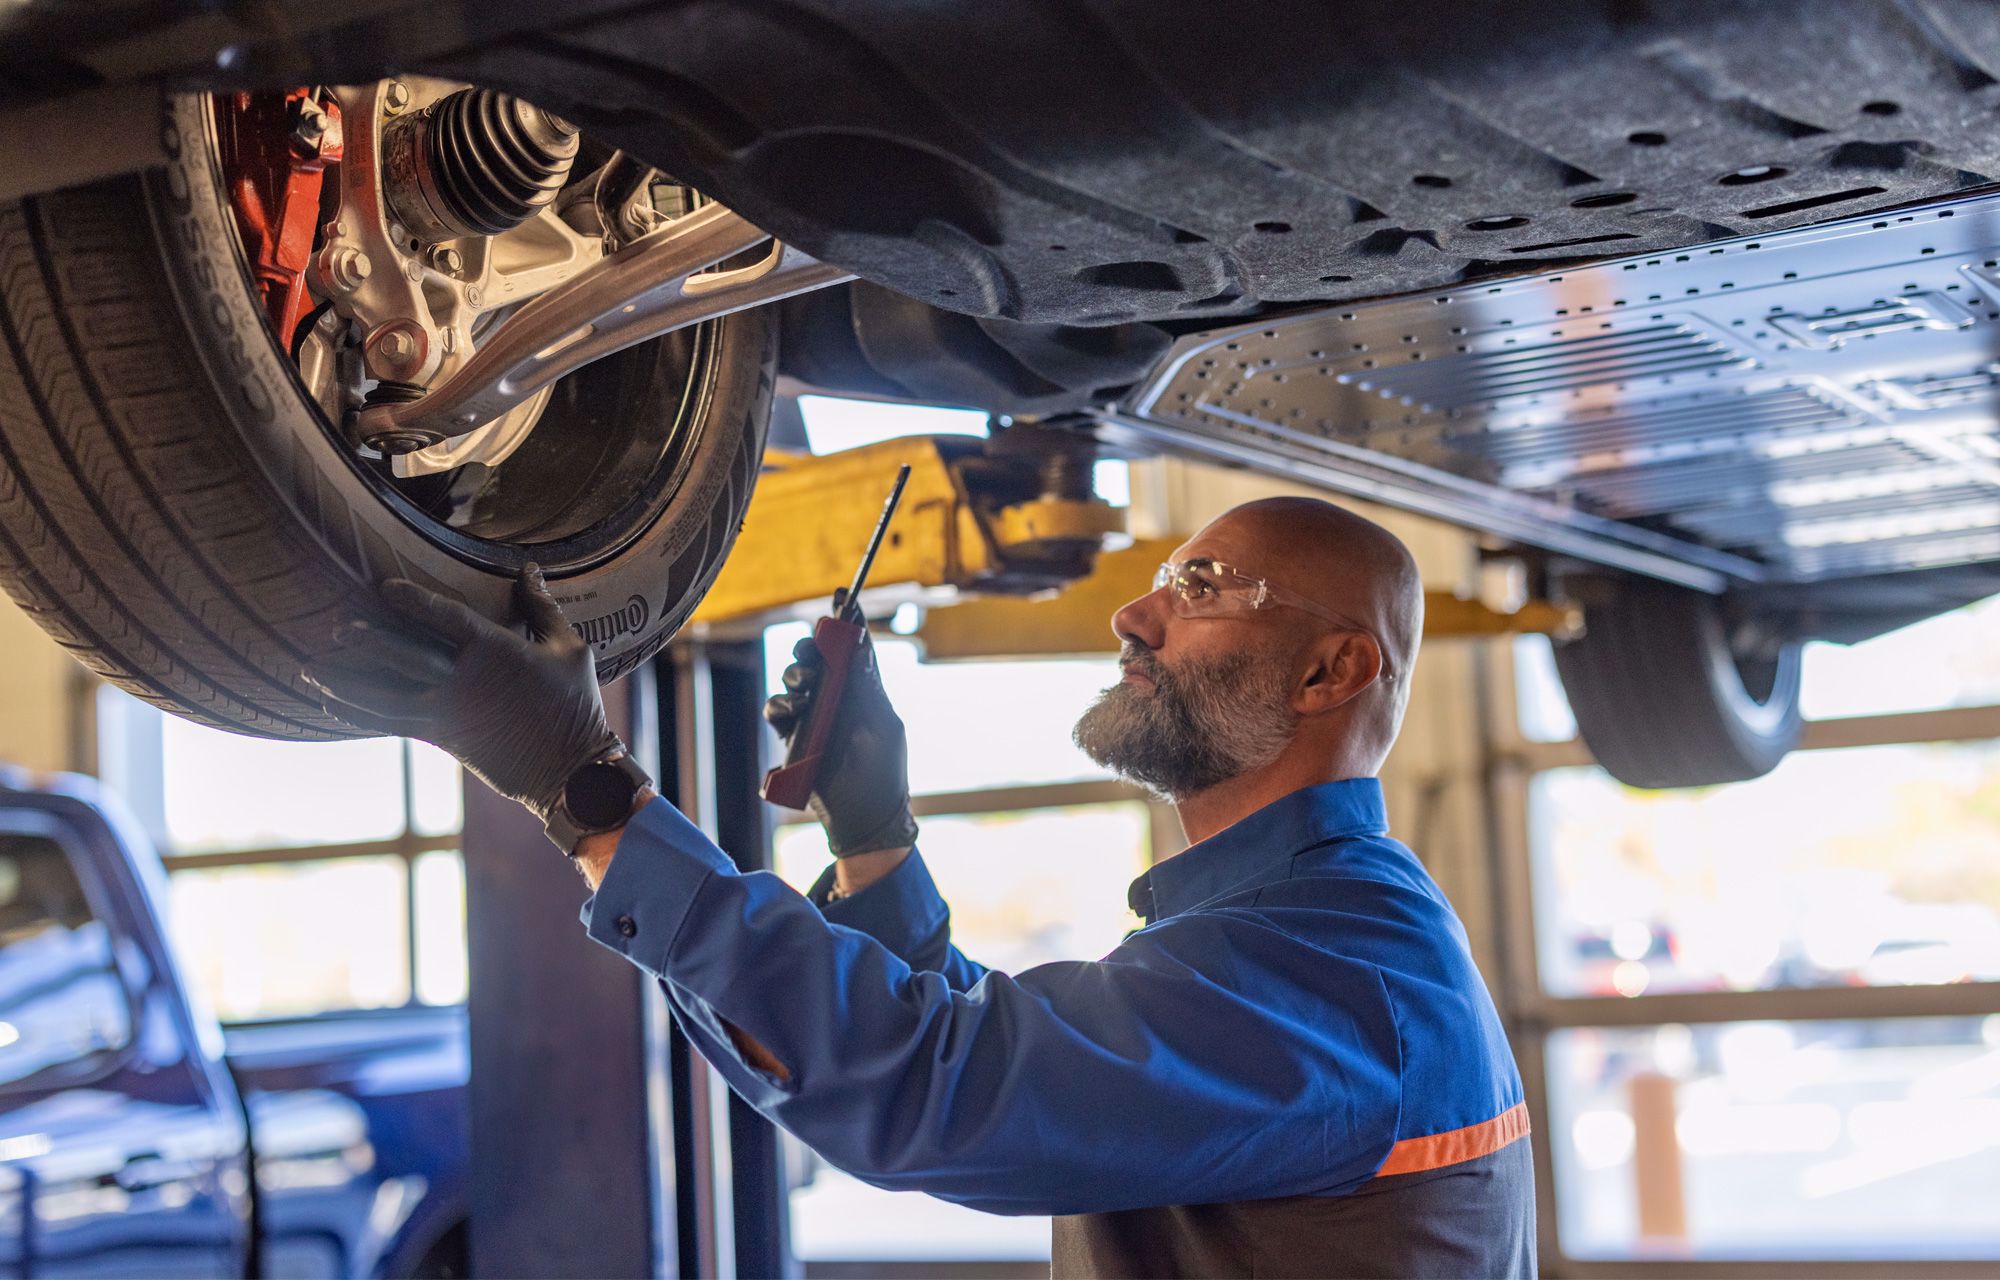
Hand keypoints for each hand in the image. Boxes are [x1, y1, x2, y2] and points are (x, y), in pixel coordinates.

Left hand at [302, 565, 621, 824]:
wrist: (570, 771)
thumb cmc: (576, 706)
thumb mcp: (570, 649)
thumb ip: (541, 608)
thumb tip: (529, 569)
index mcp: (497, 652)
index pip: (448, 618)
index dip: (416, 601)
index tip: (384, 587)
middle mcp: (465, 682)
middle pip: (406, 656)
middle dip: (369, 640)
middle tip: (335, 626)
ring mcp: (449, 714)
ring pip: (386, 696)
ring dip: (346, 683)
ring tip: (310, 671)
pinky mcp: (443, 739)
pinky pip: (391, 722)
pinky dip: (359, 713)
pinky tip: (332, 705)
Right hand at [763, 629, 916, 856]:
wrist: (863, 818)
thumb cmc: (883, 773)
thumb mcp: (883, 726)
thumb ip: (868, 687)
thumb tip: (860, 645)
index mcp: (866, 691)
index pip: (855, 648)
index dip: (849, 621)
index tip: (845, 594)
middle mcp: (839, 699)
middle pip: (817, 659)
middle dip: (810, 648)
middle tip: (811, 651)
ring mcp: (815, 717)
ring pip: (794, 681)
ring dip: (796, 677)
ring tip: (806, 692)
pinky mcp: (795, 737)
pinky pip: (777, 711)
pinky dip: (780, 706)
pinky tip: (792, 712)